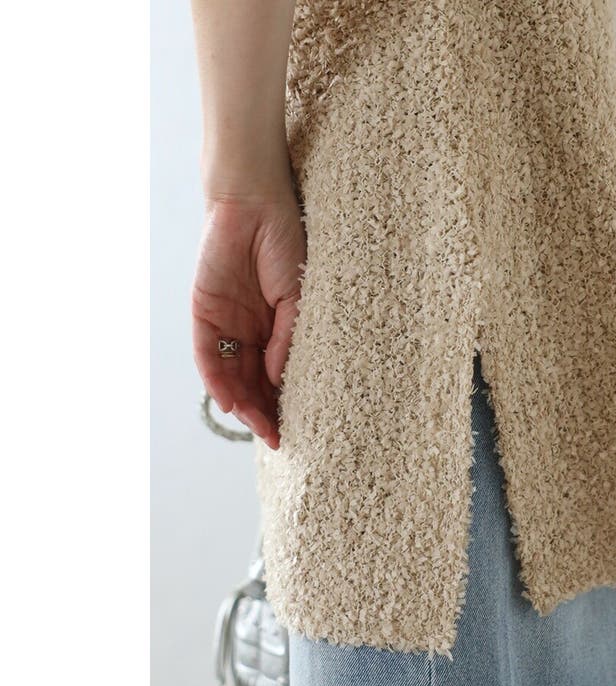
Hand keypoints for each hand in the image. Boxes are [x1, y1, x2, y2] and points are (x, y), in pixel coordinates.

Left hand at [191, 191, 305, 449]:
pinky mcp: (203, 313)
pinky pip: (206, 355)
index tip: (290, 431)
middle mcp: (247, 331)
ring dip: (241, 404)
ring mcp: (224, 324)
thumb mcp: (296, 299)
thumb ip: (287, 338)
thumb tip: (280, 380)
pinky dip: (217, 380)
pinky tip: (231, 401)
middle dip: (261, 412)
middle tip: (275, 437)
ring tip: (257, 426)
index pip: (273, 376)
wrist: (255, 204)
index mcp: (272, 328)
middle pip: (250, 382)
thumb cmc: (285, 245)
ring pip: (228, 375)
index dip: (280, 405)